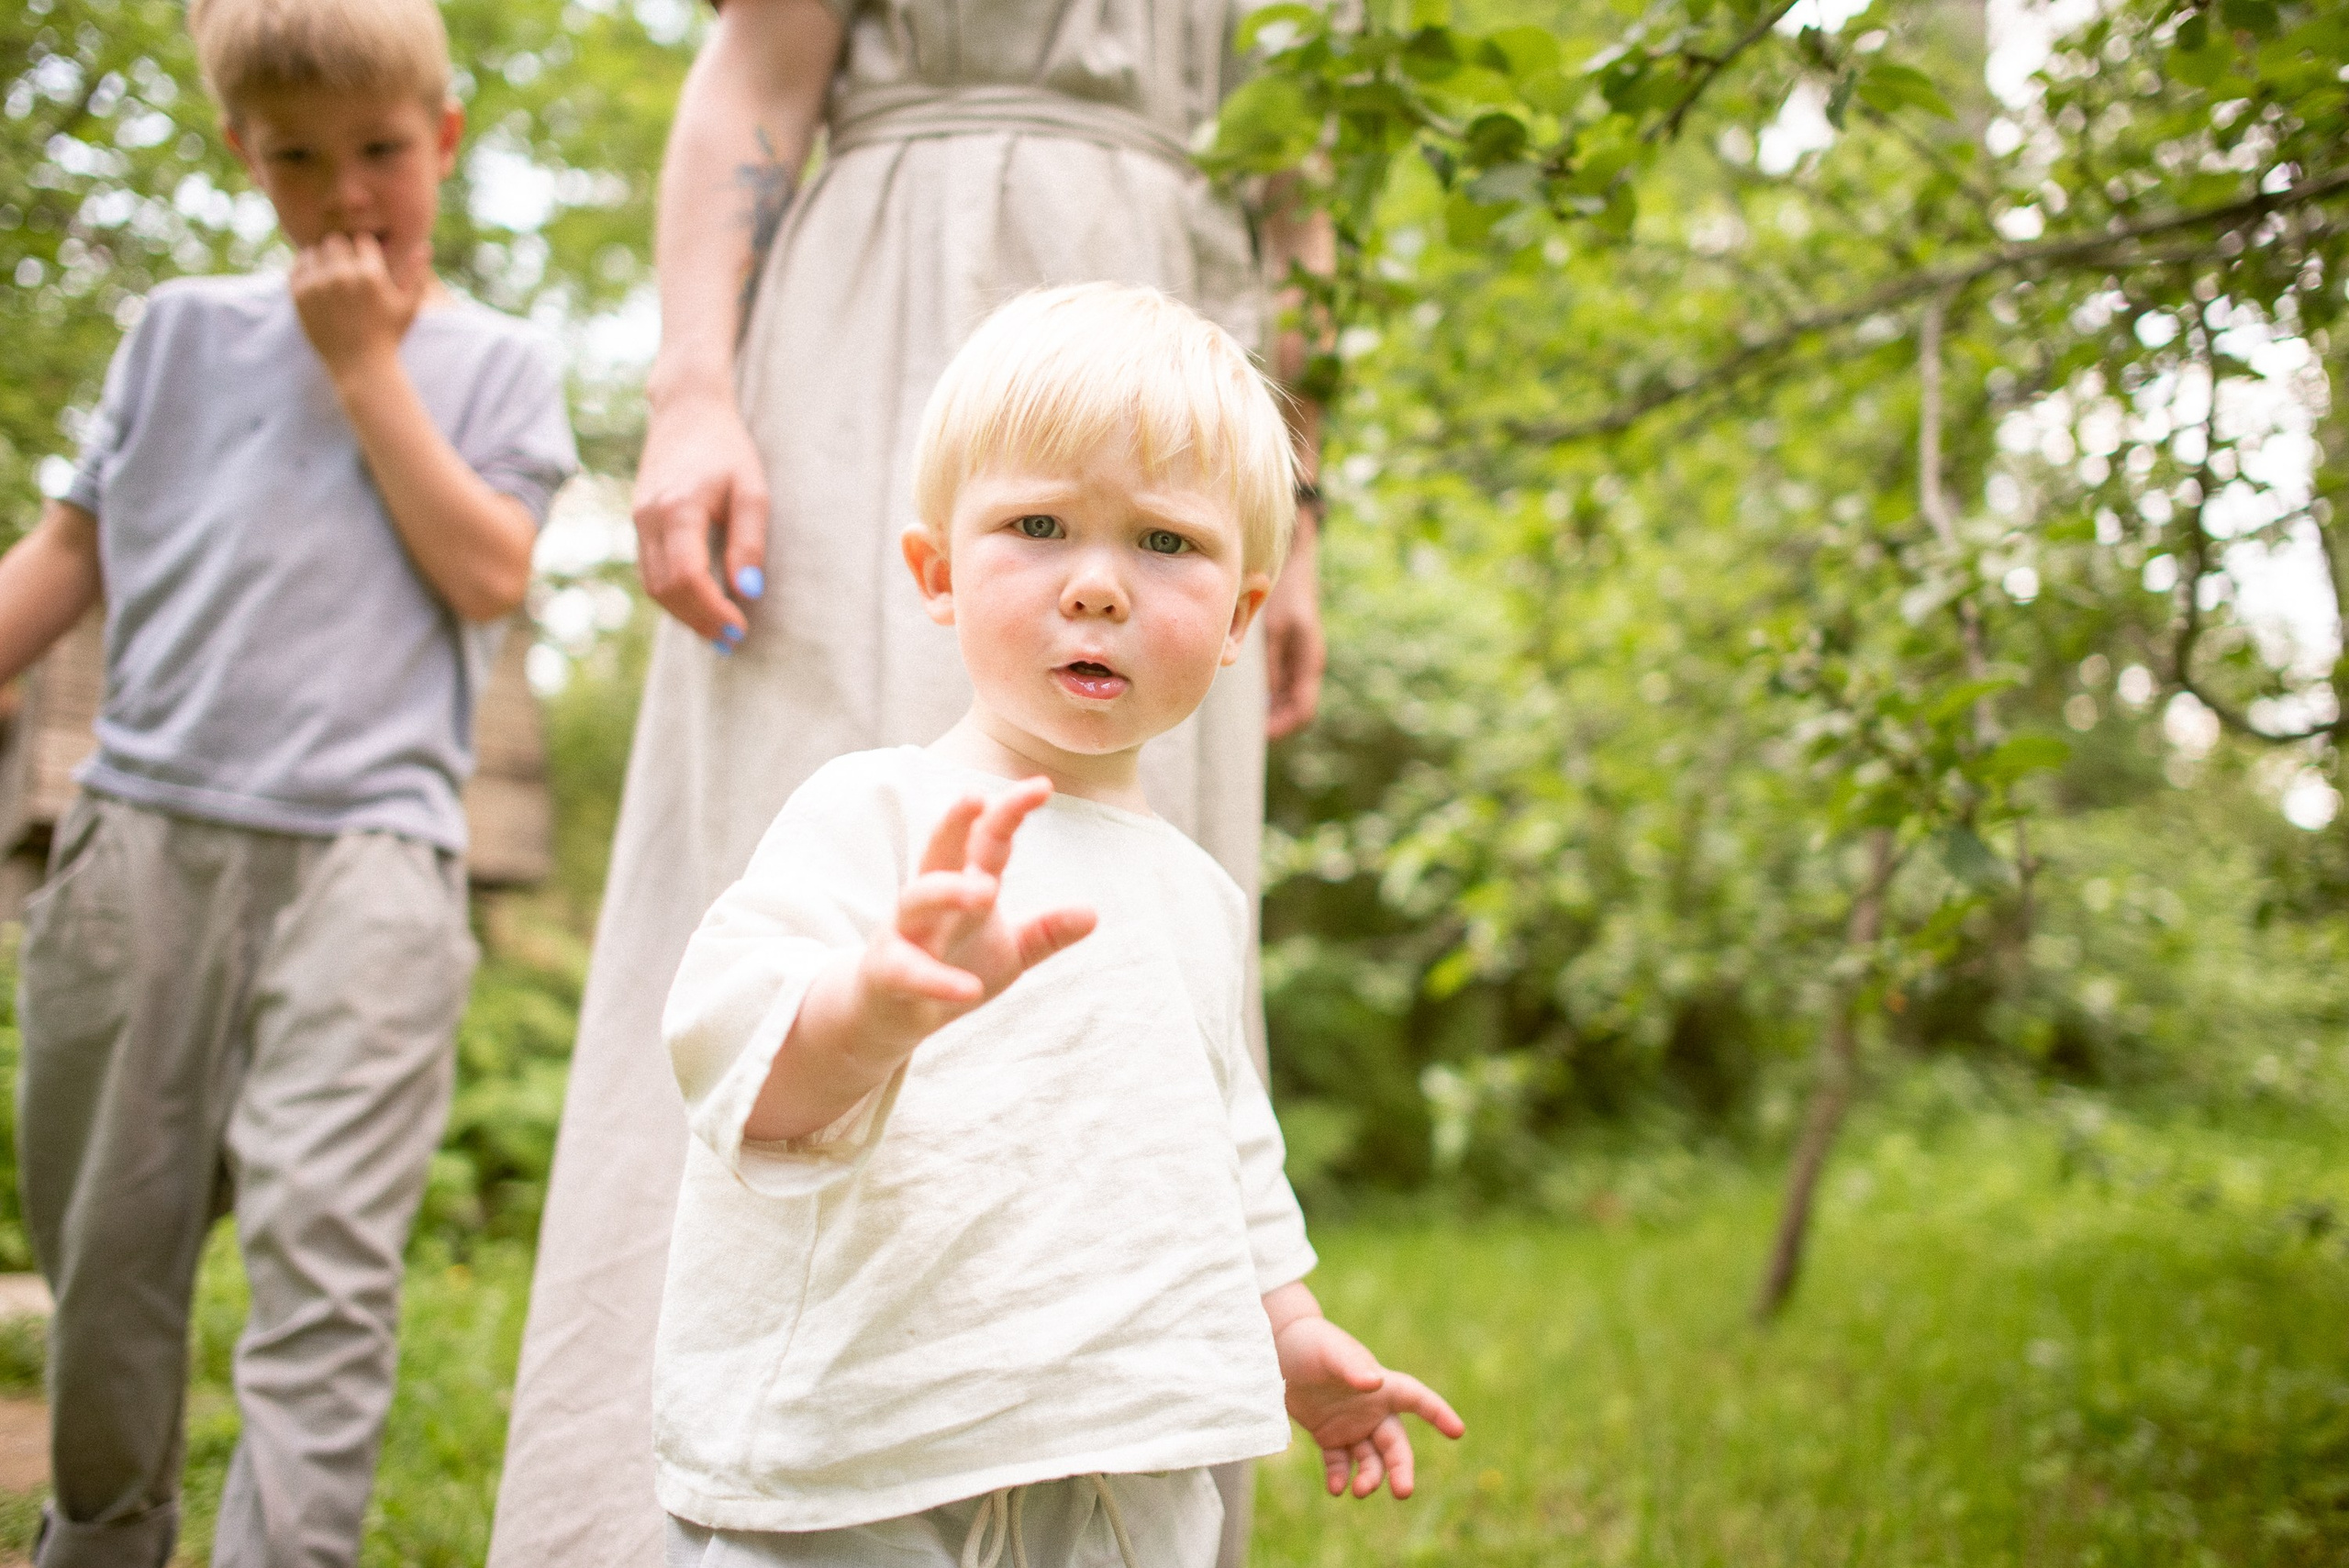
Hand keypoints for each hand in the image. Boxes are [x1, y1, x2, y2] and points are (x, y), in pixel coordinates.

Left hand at [291, 232, 427, 377]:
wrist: (360, 366)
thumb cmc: (389, 335)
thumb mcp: (409, 306)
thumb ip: (417, 274)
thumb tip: (425, 245)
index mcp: (371, 275)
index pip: (362, 240)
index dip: (366, 250)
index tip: (367, 265)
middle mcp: (342, 276)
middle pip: (336, 241)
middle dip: (343, 251)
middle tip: (348, 269)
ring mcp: (318, 285)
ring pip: (314, 250)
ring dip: (323, 258)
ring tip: (332, 275)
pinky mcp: (299, 295)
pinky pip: (297, 266)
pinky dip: (306, 269)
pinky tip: (318, 282)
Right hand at [633, 389, 768, 648]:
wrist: (686, 410)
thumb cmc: (726, 448)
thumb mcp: (751, 490)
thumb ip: (750, 541)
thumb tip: (749, 592)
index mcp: (677, 508)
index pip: (687, 577)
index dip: (712, 610)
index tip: (739, 629)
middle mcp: (649, 518)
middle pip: (665, 589)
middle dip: (697, 621)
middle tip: (732, 641)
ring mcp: (637, 520)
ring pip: (651, 584)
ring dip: (683, 614)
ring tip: (718, 631)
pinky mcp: (638, 522)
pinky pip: (649, 570)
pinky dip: (672, 594)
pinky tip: (699, 605)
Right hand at [853, 779, 1096, 1044]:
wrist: (892, 1017)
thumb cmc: (954, 967)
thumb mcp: (1011, 952)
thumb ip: (1046, 932)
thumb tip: (1093, 914)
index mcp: (963, 883)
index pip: (987, 839)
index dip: (1010, 812)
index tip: (1043, 786)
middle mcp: (931, 900)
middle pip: (940, 851)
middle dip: (954, 822)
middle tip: (976, 797)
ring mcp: (906, 933)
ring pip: (917, 899)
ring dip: (947, 891)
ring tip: (986, 890)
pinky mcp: (888, 973)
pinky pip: (909, 972)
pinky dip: (937, 981)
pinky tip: (968, 990)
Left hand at [1263, 508, 1323, 738]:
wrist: (1295, 562)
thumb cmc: (1285, 594)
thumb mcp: (1276, 629)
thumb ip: (1269, 662)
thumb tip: (1263, 693)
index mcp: (1309, 662)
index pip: (1302, 710)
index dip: (1282, 727)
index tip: (1259, 734)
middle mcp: (1306, 664)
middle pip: (1294, 708)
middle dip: (1274, 721)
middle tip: (1244, 730)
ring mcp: (1299, 658)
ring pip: (1286, 697)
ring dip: (1269, 708)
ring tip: (1242, 715)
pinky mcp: (1289, 650)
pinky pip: (1279, 682)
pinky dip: (1266, 693)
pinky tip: (1245, 692)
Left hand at [1276, 1311, 1463, 1498]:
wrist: (1277, 1350)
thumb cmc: (1309, 1343)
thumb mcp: (1330, 1353)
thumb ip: (1352, 1367)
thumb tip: (1374, 1382)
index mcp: (1381, 1386)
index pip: (1417, 1399)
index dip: (1438, 1414)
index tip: (1457, 1432)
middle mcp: (1371, 1409)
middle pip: (1395, 1445)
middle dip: (1401, 1468)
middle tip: (1402, 1491)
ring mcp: (1351, 1424)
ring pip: (1370, 1460)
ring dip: (1369, 1477)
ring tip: (1358, 1490)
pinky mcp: (1328, 1435)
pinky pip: (1339, 1463)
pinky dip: (1339, 1477)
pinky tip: (1336, 1488)